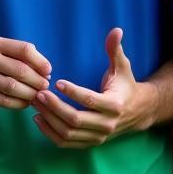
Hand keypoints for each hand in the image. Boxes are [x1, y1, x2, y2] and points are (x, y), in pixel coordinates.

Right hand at [0, 36, 51, 109]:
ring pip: (15, 88)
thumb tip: (44, 67)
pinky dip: (19, 104)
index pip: (24, 49)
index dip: (40, 61)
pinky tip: (24, 102)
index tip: (48, 70)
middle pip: (22, 71)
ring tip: (36, 96)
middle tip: (45, 86)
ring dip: (31, 94)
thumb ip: (15, 52)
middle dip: (38, 81)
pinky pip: (5, 101)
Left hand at [32, 28, 151, 146]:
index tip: (57, 82)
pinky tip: (38, 118)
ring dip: (49, 119)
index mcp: (114, 105)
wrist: (137, 111)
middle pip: (76, 120)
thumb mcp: (122, 66)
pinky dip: (51, 133)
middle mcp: (107, 124)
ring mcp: (98, 136)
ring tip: (35, 101)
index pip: (91, 101)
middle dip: (55, 106)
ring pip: (69, 133)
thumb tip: (116, 30)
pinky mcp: (90, 142)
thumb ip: (115, 49)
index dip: (73, 92)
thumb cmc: (125, 84)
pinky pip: (68, 143)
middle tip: (39, 92)